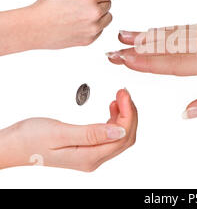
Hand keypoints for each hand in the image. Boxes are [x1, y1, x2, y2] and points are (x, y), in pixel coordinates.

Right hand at [0, 89, 136, 171]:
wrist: (13, 144)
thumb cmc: (30, 138)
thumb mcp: (60, 133)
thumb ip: (91, 133)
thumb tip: (120, 131)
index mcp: (88, 157)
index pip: (122, 137)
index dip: (128, 114)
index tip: (124, 94)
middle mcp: (92, 159)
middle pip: (125, 138)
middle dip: (129, 113)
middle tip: (123, 92)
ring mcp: (90, 155)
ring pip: (119, 136)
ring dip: (123, 115)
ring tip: (119, 97)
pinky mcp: (86, 148)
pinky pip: (108, 135)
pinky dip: (114, 120)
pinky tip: (112, 108)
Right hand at [29, 0, 115, 48]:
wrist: (35, 28)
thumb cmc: (49, 5)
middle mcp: (95, 13)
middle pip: (109, 3)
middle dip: (98, 2)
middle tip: (78, 4)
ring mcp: (94, 28)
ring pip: (107, 17)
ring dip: (99, 15)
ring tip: (78, 14)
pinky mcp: (91, 39)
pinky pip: (100, 30)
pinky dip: (93, 27)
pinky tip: (77, 24)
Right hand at [107, 25, 196, 118]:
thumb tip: (186, 113)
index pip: (179, 63)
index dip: (151, 62)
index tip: (127, 60)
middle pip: (172, 47)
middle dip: (141, 48)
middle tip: (114, 50)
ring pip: (177, 36)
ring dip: (149, 37)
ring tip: (125, 37)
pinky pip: (188, 30)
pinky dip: (167, 32)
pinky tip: (154, 33)